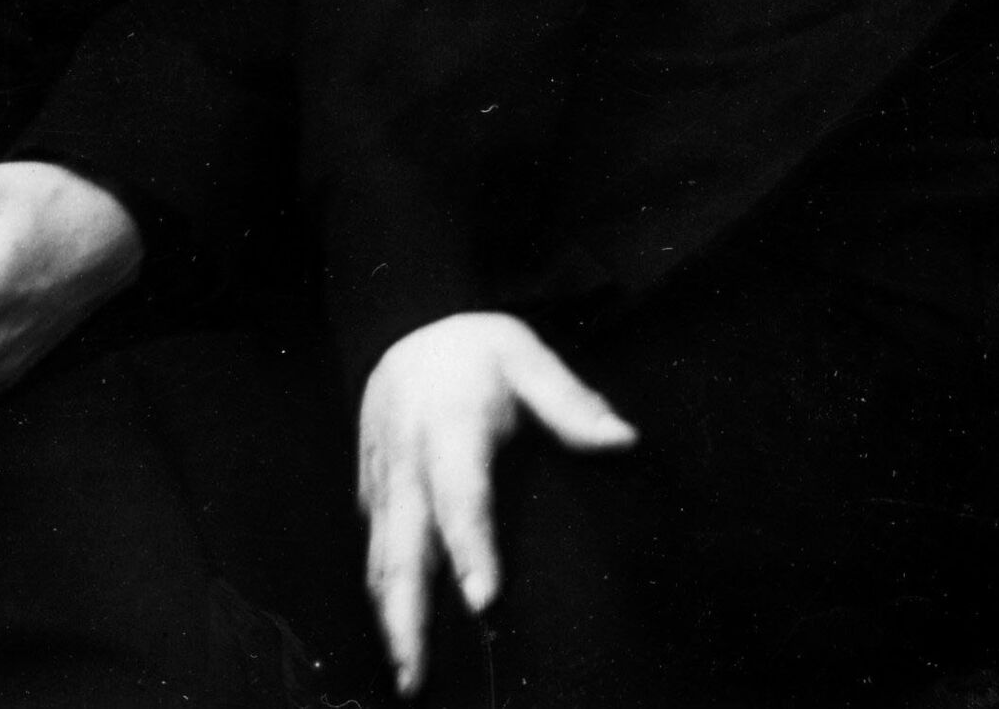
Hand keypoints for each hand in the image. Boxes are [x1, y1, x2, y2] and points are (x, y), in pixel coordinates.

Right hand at [358, 311, 636, 697]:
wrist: (403, 324)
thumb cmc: (476, 349)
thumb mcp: (528, 356)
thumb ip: (572, 403)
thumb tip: (625, 441)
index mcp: (449, 429)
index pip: (461, 498)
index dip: (471, 551)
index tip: (483, 600)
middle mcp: (408, 465)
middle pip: (403, 549)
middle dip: (409, 616)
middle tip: (418, 677)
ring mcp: (384, 484)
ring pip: (381, 562)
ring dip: (391, 621)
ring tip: (408, 678)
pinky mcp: (373, 496)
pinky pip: (376, 554)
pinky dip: (384, 599)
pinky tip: (401, 637)